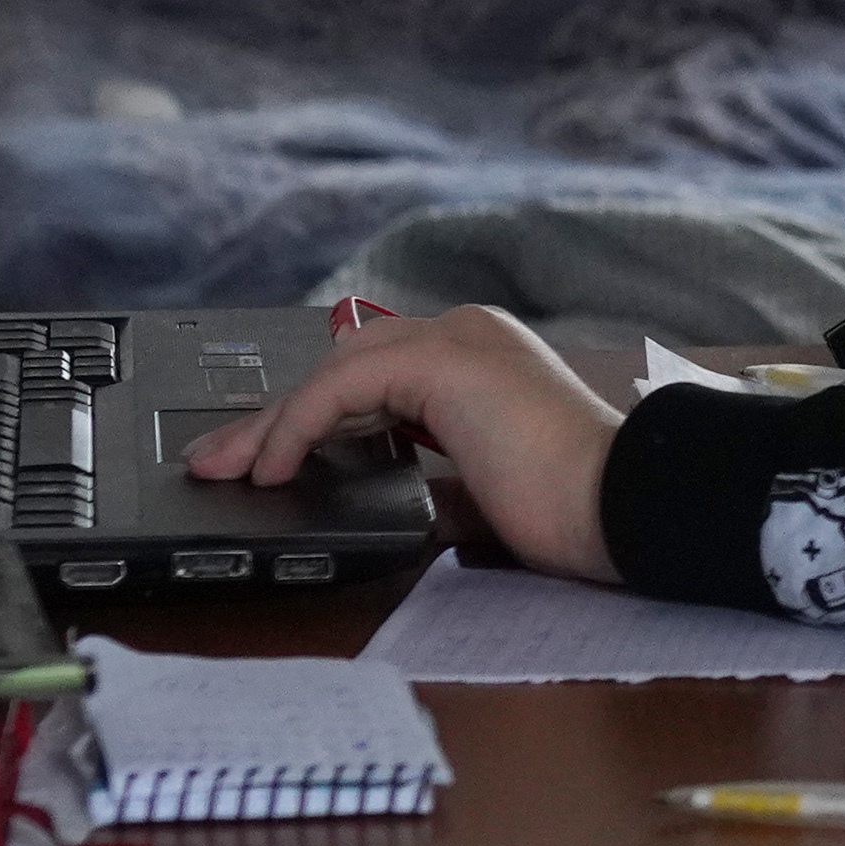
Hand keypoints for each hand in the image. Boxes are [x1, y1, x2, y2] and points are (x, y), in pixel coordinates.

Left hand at [186, 307, 626, 580]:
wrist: (622, 503)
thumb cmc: (578, 510)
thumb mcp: (487, 493)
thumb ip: (439, 481)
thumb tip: (393, 502)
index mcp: (483, 361)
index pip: (374, 379)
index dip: (313, 420)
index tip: (270, 462)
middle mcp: (467, 335)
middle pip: (343, 368)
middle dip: (276, 418)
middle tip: (221, 462)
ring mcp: (458, 340)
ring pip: (334, 371)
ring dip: (273, 423)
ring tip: (228, 469)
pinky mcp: (445, 361)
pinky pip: (343, 385)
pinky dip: (300, 425)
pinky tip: (278, 466)